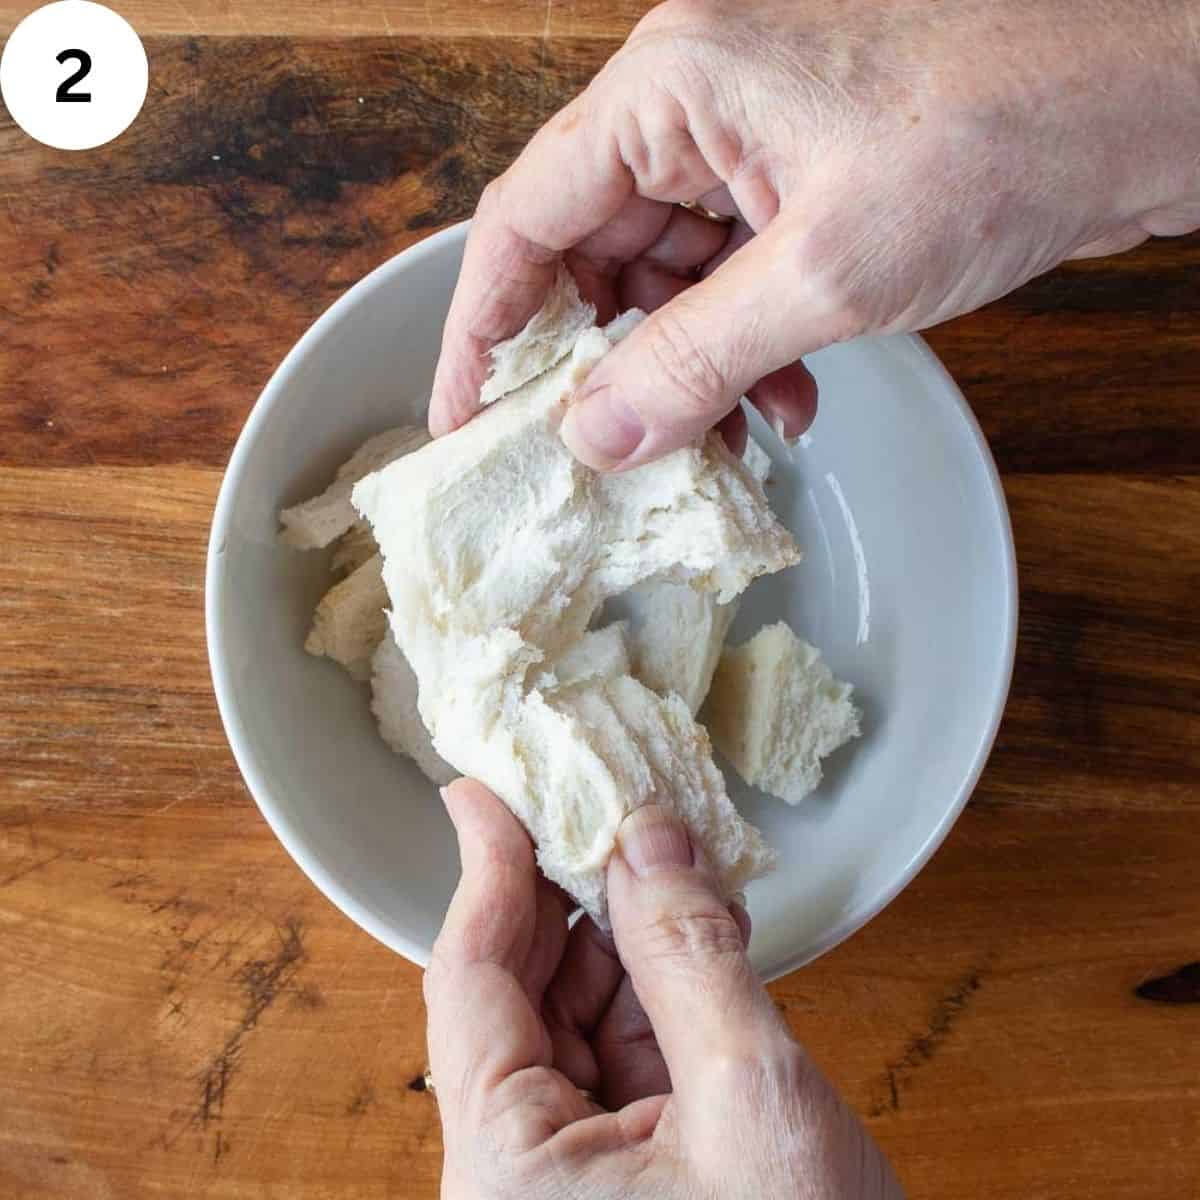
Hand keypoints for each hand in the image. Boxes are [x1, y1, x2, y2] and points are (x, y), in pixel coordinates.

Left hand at [425, 779, 902, 1198]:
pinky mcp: (620, 1184)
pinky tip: (688, 936)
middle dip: (565, 898)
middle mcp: (513, 1178)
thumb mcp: (753, 1095)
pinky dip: (651, 995)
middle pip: (516, 997)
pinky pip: (614, 1063)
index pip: (470, 981)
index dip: (485, 871)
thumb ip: (691, 952)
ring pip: (570, 1022)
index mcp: (506, 1171)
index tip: (483, 791)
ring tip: (664, 863)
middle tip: (597, 808)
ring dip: (619, 940)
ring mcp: (565, 1184)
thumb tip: (649, 832)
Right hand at [429, 0, 1199, 468]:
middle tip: (597, 458)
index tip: (465, 417)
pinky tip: (787, 408)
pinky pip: (732, 284)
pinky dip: (745, 355)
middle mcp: (693, 108)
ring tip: (716, 446)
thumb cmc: (997, 140)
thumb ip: (693, 362)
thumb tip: (593, 437)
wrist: (1141, 103)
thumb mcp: (823, 275)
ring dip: (684, 374)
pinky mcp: (800, 186)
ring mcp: (749, 147)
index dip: (485, 328)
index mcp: (669, 90)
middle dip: (600, 366)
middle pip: (592, 256)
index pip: (526, 220)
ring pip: (667, 282)